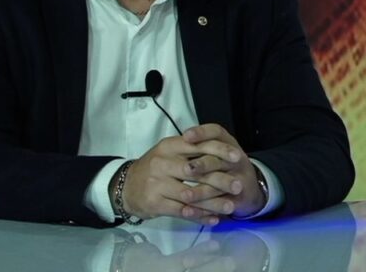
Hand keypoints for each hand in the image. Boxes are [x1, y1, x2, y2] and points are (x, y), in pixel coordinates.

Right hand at [120, 133, 248, 224]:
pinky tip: (214, 219)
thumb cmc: (154, 168)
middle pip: (197, 171)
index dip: (219, 150)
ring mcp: (157, 184)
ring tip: (231, 206)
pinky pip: (182, 211)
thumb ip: (191, 149)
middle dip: (221, 179)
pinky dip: (200, 216)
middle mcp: (162, 162)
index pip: (198, 145)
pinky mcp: (155, 203)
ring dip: (213, 202)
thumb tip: (222, 149)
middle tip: (239, 186)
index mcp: (169, 146)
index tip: (238, 157)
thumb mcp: (169, 152)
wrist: (126, 186)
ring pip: (192, 194)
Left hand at [182, 124, 265, 218]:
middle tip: (186, 170)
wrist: (246, 187)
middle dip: (202, 165)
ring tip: (185, 196)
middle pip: (218, 159)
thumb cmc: (221, 164)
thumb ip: (196, 145)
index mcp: (227, 142)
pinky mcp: (239, 198)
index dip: (202, 133)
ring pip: (220, 184)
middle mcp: (236, 157)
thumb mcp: (211, 150)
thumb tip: (177, 140)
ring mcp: (239, 177)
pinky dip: (206, 210)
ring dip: (202, 191)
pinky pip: (222, 204)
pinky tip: (190, 212)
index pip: (216, 132)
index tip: (186, 136)